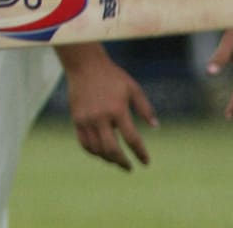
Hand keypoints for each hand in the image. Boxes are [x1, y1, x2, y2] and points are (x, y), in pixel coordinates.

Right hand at [63, 45, 157, 170]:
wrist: (84, 65)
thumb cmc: (112, 76)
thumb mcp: (133, 88)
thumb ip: (144, 108)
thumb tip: (155, 127)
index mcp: (118, 109)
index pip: (131, 139)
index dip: (140, 153)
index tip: (146, 162)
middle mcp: (101, 117)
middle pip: (112, 149)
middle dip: (122, 162)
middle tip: (129, 168)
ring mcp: (86, 119)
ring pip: (97, 149)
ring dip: (108, 159)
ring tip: (116, 161)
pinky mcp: (77, 120)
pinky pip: (84, 143)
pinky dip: (94, 152)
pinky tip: (102, 153)